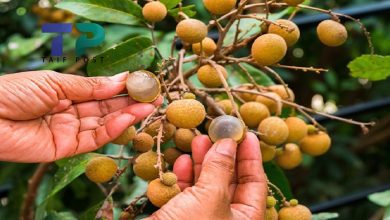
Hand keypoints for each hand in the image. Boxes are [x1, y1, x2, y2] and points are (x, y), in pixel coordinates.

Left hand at [0, 71, 160, 162]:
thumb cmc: (13, 92)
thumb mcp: (54, 82)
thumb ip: (88, 87)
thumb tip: (118, 82)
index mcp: (65, 93)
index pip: (100, 91)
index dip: (121, 87)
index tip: (142, 81)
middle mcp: (70, 113)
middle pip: (106, 108)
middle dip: (130, 102)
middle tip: (153, 95)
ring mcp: (69, 131)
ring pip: (104, 124)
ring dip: (127, 115)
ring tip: (148, 106)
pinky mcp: (66, 149)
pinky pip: (94, 139)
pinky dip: (113, 129)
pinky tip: (128, 118)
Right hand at [149, 133, 266, 219]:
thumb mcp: (210, 198)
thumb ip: (221, 168)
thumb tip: (229, 142)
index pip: (256, 184)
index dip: (251, 157)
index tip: (245, 134)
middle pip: (231, 181)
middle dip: (223, 155)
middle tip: (218, 132)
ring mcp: (203, 218)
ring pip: (207, 185)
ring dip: (202, 162)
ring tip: (198, 140)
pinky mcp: (182, 218)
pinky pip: (188, 194)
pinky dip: (185, 177)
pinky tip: (183, 162)